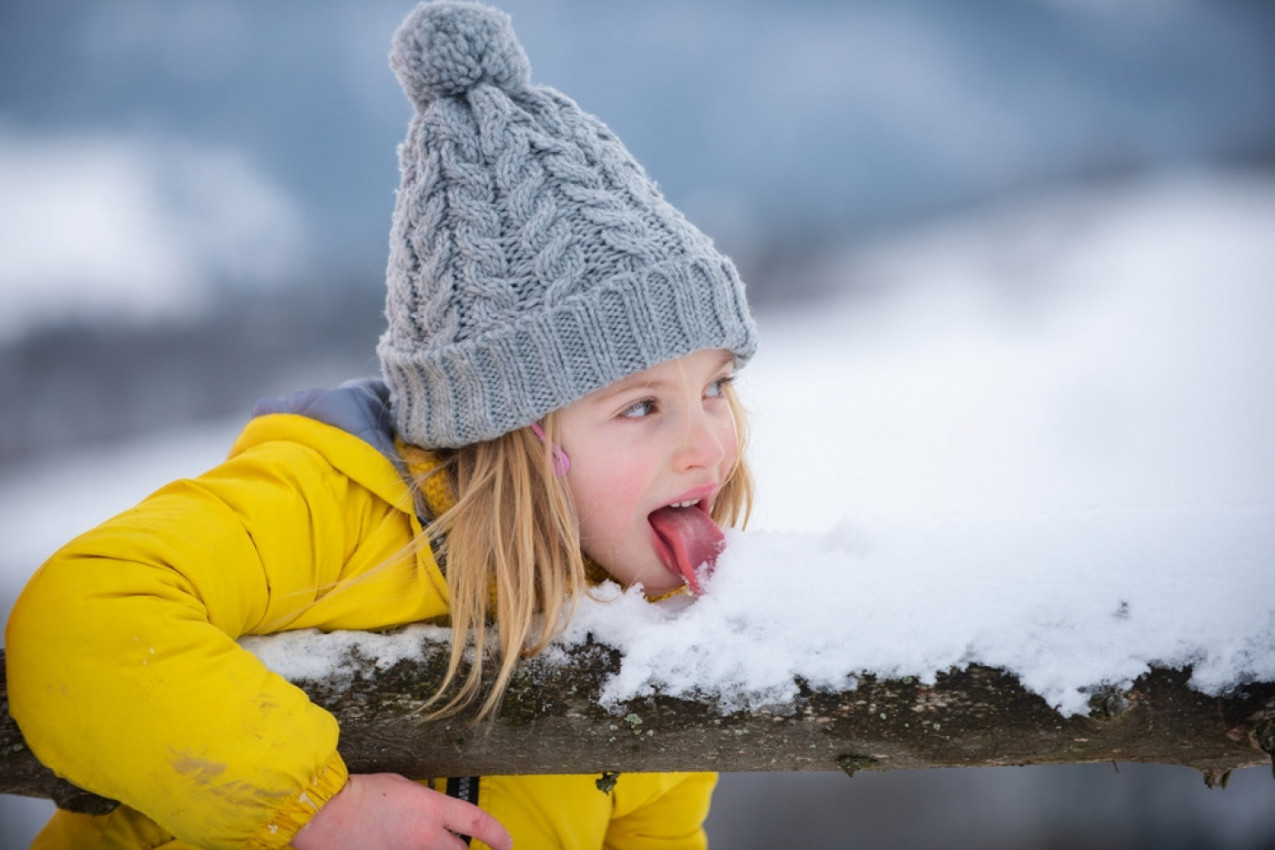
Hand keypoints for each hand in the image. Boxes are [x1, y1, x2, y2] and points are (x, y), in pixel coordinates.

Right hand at [292, 772, 511, 849]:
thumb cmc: (360, 794)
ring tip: (424, 843)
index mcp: (431, 809)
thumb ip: (424, 802)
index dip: (499, 836)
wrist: (326, 814)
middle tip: (461, 848)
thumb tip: (435, 813)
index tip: (507, 844)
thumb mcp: (401, 786)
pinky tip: (395, 845)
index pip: (478, 823)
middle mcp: (424, 838)